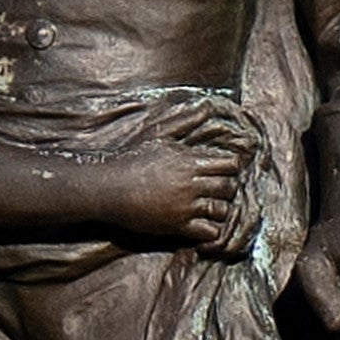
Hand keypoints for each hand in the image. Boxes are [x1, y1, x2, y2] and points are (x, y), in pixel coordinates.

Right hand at [96, 100, 265, 254]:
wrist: (108, 187)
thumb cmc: (132, 158)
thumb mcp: (159, 134)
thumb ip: (186, 122)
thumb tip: (208, 107)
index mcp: (189, 160)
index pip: (230, 164)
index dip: (231, 168)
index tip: (222, 171)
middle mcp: (191, 183)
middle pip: (229, 187)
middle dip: (227, 189)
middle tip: (216, 190)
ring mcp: (185, 206)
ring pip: (222, 210)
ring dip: (220, 210)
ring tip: (209, 207)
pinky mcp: (177, 226)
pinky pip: (210, 232)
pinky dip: (211, 231)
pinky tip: (202, 225)